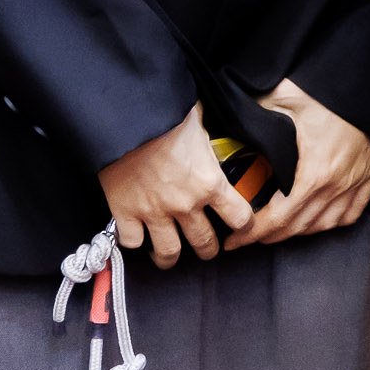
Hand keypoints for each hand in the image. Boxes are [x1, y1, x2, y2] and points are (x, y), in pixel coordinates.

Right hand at [97, 103, 255, 270]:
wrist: (126, 116)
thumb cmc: (167, 112)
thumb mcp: (202, 120)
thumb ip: (214, 135)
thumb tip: (227, 124)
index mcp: (210, 182)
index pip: (240, 218)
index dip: (244, 225)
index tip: (241, 226)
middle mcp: (185, 204)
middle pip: (204, 243)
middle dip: (208, 249)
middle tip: (206, 247)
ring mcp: (154, 211)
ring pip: (169, 253)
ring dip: (172, 258)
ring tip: (170, 256)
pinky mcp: (125, 212)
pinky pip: (133, 243)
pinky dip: (135, 242)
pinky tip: (138, 236)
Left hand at [226, 80, 369, 249]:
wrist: (367, 85)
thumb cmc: (328, 91)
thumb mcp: (285, 95)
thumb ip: (255, 108)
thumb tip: (226, 113)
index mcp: (314, 173)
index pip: (278, 218)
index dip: (252, 233)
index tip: (235, 240)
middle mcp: (336, 185)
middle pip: (298, 226)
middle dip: (269, 236)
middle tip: (248, 236)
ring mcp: (355, 183)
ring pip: (323, 225)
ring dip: (297, 232)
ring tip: (278, 229)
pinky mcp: (369, 176)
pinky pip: (350, 214)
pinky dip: (331, 222)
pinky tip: (316, 220)